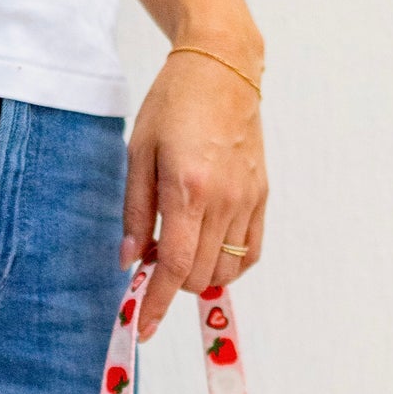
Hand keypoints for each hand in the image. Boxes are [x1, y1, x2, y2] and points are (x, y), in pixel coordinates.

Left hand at [122, 46, 266, 339]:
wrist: (223, 66)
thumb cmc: (173, 101)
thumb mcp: (139, 151)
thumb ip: (136, 210)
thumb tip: (130, 260)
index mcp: (188, 188)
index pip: (175, 265)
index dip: (157, 302)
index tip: (143, 327)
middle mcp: (224, 200)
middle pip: (200, 274)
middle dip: (174, 281)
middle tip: (155, 256)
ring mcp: (248, 200)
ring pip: (227, 270)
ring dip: (201, 274)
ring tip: (182, 246)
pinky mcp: (262, 196)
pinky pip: (250, 252)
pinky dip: (228, 262)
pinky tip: (209, 245)